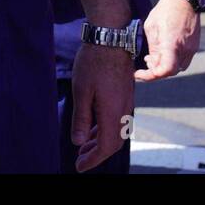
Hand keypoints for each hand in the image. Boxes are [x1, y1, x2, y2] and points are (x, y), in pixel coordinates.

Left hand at [70, 43, 136, 171]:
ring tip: (84, 146)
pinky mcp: (124, 94)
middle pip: (114, 142)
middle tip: (80, 159)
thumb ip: (81, 118)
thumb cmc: (93, 63)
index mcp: (113, 112)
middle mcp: (123, 110)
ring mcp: (126, 102)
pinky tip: (94, 127)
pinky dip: (105, 129)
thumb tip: (79, 142)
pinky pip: (117, 120)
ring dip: (101, 141)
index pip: (106, 146)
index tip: (79, 166)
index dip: (93, 159)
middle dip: (97, 154)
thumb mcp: (81, 92)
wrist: (110, 38)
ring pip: (117, 131)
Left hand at [135, 0, 199, 80]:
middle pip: (170, 72)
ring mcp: (191, 48)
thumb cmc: (166, 10)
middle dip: (156, 70)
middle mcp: (184, 49)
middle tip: (146, 62)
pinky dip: (173, 60)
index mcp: (171, 44)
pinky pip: (184, 60)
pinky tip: (165, 51)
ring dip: (165, 66)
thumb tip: (151, 61)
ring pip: (178, 68)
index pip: (164, 71)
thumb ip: (152, 47)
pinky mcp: (194, 46)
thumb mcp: (151, 27)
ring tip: (154, 56)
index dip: (150, 76)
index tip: (139, 73)